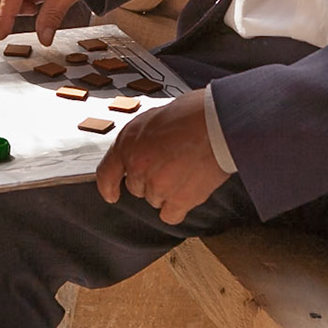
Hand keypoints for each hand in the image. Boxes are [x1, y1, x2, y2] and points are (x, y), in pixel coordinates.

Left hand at [95, 90, 228, 224]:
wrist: (220, 123)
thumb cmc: (195, 113)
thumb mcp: (155, 117)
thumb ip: (143, 139)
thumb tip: (144, 151)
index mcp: (128, 142)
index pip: (106, 172)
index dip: (108, 187)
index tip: (112, 194)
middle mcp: (137, 165)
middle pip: (136, 188)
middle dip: (151, 179)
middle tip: (172, 164)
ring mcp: (156, 185)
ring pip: (154, 199)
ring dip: (167, 191)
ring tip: (186, 170)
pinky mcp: (178, 200)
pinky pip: (170, 214)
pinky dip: (178, 207)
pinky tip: (189, 191)